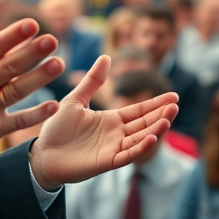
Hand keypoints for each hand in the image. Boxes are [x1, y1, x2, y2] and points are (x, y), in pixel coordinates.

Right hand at [0, 1, 64, 169]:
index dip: (12, 36)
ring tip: (58, 64)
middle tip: (52, 40)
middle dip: (31, 52)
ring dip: (39, 78)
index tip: (32, 24)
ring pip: (16, 91)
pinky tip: (54, 106)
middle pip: (8, 67)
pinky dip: (36, 115)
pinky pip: (17, 122)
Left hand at [29, 56, 178, 188]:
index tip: (174, 96)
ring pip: (140, 138)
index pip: (139, 110)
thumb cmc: (57, 128)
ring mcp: (113, 148)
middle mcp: (116, 134)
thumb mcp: (76, 99)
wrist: (42, 153)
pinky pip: (127, 154)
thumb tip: (106, 57)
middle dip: (161, 115)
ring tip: (169, 118)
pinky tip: (152, 137)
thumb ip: (92, 81)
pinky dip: (140, 147)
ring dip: (155, 129)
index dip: (156, 103)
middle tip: (175, 105)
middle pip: (144, 123)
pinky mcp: (106, 161)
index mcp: (111, 119)